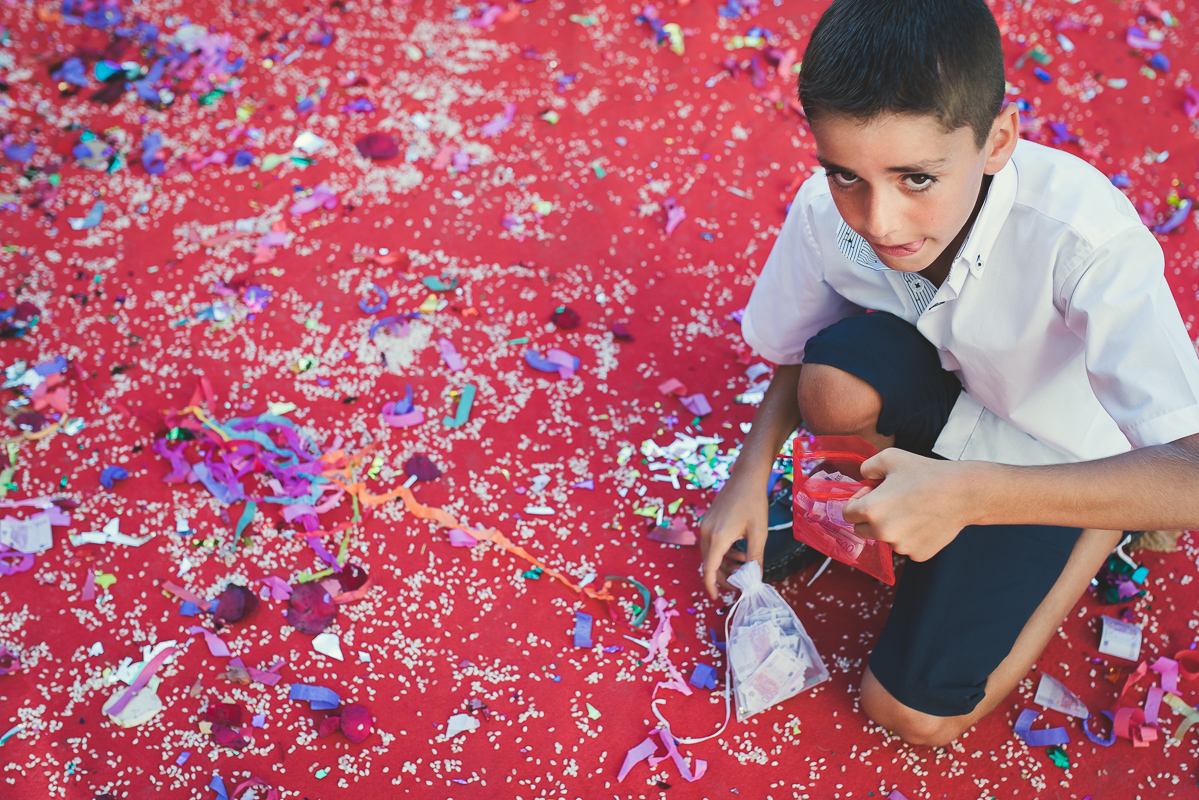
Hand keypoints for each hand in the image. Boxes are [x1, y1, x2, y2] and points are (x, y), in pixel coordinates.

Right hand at [699, 475, 767, 599]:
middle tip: (739, 584)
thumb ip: (755, 558)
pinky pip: (712, 544)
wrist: (746, 477)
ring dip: (725, 564)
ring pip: (710, 554)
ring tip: (744, 565)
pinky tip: (740, 552)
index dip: (712, 585)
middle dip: (723, 577)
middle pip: (709, 563)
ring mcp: (705, 525)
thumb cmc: (754, 502)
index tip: (717, 598)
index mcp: (717, 537)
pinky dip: (723, 552)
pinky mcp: (708, 521)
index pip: (709, 569)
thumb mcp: (758, 533)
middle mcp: (706, 532)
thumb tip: (755, 579)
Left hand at [842, 449, 976, 560]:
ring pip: (886, 539)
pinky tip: (924, 521)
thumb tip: (862, 479)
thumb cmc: (926, 473)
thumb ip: (867, 467)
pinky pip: (906, 546)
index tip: (871, 494)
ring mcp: (901, 547)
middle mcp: (883, 533)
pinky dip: (911, 537)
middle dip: (870, 518)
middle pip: (862, 530)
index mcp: (871, 510)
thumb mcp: (890, 458)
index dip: (858, 502)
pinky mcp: (918, 555)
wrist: (963, 492)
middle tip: (890, 502)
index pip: (848, 514)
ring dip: (892, 527)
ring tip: (912, 509)